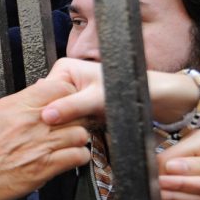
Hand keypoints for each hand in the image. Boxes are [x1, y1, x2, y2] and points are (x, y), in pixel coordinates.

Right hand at [0, 78, 90, 199]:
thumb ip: (17, 104)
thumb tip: (37, 93)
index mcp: (16, 106)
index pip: (60, 88)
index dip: (68, 96)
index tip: (66, 104)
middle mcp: (30, 123)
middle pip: (74, 111)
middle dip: (77, 118)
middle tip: (72, 125)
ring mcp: (39, 146)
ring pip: (80, 134)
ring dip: (78, 139)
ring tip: (70, 143)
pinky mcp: (43, 168)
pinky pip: (77, 157)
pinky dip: (78, 157)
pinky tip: (68, 158)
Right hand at [41, 59, 199, 125]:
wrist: (157, 97)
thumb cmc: (133, 89)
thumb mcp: (98, 98)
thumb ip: (72, 107)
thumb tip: (46, 116)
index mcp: (64, 68)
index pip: (42, 93)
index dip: (46, 110)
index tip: (50, 124)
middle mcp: (67, 79)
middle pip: (50, 105)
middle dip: (58, 119)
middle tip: (72, 126)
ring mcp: (74, 94)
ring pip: (59, 116)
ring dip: (68, 125)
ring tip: (82, 127)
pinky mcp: (81, 107)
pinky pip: (71, 121)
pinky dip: (75, 128)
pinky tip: (84, 131)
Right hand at [158, 130, 199, 183]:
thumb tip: (170, 168)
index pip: (165, 158)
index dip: (158, 178)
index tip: (156, 198)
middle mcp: (195, 144)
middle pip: (165, 164)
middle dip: (160, 184)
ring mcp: (197, 153)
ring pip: (171, 171)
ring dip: (167, 187)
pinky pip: (182, 175)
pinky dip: (178, 187)